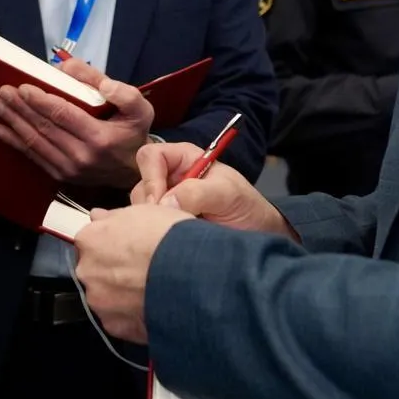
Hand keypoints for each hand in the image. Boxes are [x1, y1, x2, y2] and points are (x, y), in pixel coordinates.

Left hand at [0, 57, 152, 187]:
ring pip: (35, 142)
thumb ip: (118, 89)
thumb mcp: (139, 108)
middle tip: (4, 91)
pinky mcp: (61, 176)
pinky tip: (2, 130)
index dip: (40, 100)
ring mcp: (69, 169)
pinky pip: (34, 156)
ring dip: (14, 122)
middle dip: (20, 108)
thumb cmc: (134, 134)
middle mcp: (81, 156)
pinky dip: (15, 142)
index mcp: (99, 137)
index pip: (62, 115)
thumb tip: (80, 73)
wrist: (134, 172)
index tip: (23, 86)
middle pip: (44, 127)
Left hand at [72, 204, 194, 343]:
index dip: (111, 244)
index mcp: (90, 240)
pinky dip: (132, 315)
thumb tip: (99, 216)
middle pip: (95, 270)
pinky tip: (152, 305)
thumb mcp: (143, 211)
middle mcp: (87, 271)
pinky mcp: (115, 325)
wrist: (193, 274)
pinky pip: (120, 319)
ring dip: (122, 294)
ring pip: (106, 297)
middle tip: (141, 269)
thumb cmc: (170, 238)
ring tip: (151, 289)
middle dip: (113, 271)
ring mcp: (99, 301)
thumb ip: (113, 217)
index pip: (91, 242)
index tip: (126, 248)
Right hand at [132, 142, 295, 238]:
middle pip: (141, 184)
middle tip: (168, 223)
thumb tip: (164, 203)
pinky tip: (171, 242)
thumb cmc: (246, 207)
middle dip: (150, 205)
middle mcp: (170, 177)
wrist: (257, 234)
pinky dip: (154, 235)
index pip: (151, 156)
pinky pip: (147, 227)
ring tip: (176, 234)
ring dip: (154, 222)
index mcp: (184, 159)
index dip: (150, 177)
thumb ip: (197, 193)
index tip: (160, 203)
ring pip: (141, 209)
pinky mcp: (165, 224)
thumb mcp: (227, 194)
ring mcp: (166, 202)